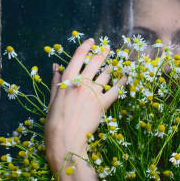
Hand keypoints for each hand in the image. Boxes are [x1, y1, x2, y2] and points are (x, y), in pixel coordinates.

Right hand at [44, 38, 125, 173]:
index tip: (92, 41)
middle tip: (108, 49)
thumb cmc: (54, 121)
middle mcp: (81, 83)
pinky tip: (127, 76)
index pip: (78, 57)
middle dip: (102, 53)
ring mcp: (93, 93)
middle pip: (95, 62)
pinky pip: (116, 90)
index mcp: (67, 81)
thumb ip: (56, 81)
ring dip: (111, 67)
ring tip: (116, 62)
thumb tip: (56, 65)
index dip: (86, 46)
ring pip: (105, 74)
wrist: (65, 139)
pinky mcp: (103, 104)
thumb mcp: (52, 99)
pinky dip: (123, 82)